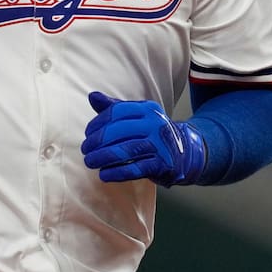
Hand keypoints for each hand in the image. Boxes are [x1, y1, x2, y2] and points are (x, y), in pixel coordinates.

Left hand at [81, 91, 205, 186]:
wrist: (185, 152)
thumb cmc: (152, 134)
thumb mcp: (136, 117)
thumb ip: (114, 107)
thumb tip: (92, 96)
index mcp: (147, 109)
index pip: (116, 113)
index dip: (98, 123)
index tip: (87, 134)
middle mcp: (155, 124)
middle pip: (119, 131)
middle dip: (97, 142)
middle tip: (85, 151)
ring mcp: (160, 144)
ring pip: (125, 150)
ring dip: (103, 157)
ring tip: (90, 162)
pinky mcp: (162, 164)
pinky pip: (136, 169)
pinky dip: (117, 172)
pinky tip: (104, 175)